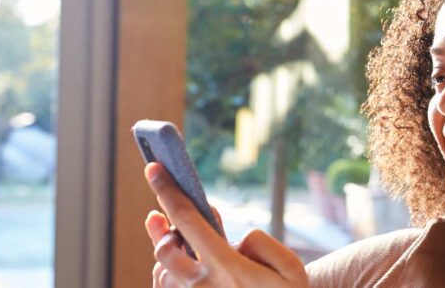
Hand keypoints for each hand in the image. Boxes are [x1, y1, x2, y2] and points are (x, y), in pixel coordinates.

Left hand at [143, 163, 308, 286]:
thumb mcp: (290, 268)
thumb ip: (260, 243)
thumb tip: (232, 240)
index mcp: (227, 268)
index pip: (187, 220)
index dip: (168, 190)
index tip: (153, 168)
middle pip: (164, 248)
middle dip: (161, 228)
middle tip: (159, 216)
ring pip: (161, 273)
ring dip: (165, 255)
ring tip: (173, 243)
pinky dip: (167, 276)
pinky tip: (179, 269)